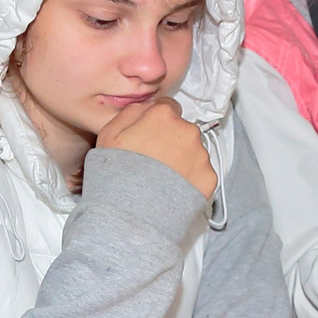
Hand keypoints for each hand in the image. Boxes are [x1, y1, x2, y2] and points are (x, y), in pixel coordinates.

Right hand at [97, 99, 216, 198]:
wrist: (132, 211)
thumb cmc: (116, 172)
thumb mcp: (108, 134)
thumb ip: (130, 112)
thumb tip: (145, 106)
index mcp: (164, 116)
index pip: (168, 107)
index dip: (157, 122)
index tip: (150, 136)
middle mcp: (188, 131)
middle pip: (183, 130)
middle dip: (172, 141)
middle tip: (154, 161)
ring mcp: (201, 155)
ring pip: (194, 151)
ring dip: (183, 160)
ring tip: (162, 179)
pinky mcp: (208, 178)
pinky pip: (201, 174)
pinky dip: (191, 180)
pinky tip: (173, 189)